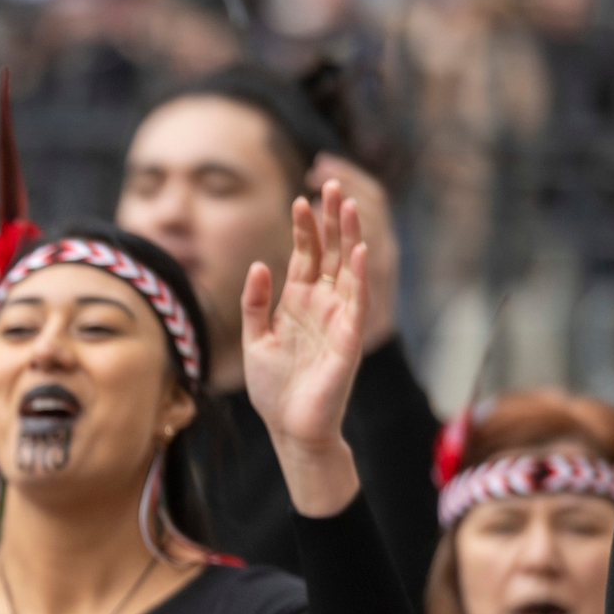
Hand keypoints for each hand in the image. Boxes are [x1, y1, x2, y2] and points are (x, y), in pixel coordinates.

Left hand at [242, 181, 365, 517]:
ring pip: (348, 269)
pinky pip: (357, 303)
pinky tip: (359, 252)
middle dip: (332, 219)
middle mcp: (322, 305)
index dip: (304, 227)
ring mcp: (339, 319)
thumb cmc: (274, 388)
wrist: (289, 429)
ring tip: (350, 205)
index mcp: (298, 303)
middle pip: (331, 253)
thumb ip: (254, 303)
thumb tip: (258, 264)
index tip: (301, 197)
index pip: (305, 255)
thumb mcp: (254, 339)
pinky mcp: (349, 340)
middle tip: (334, 183)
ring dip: (350, 238)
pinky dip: (359, 277)